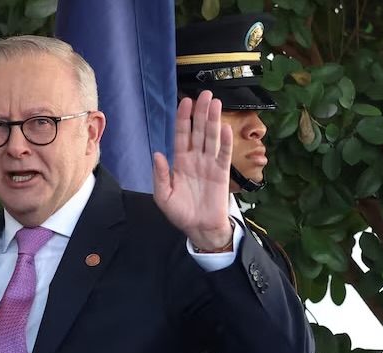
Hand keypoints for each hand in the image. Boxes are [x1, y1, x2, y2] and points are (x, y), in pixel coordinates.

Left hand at [152, 90, 234, 250]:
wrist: (199, 228)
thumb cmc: (180, 213)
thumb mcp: (163, 196)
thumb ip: (160, 176)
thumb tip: (157, 155)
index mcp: (180, 162)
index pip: (182, 135)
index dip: (183, 118)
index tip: (186, 101)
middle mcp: (196, 159)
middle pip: (199, 131)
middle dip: (201, 112)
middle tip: (205, 94)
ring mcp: (210, 164)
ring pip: (211, 138)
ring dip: (213, 120)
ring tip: (216, 103)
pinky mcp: (222, 173)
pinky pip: (223, 155)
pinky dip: (224, 143)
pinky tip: (224, 129)